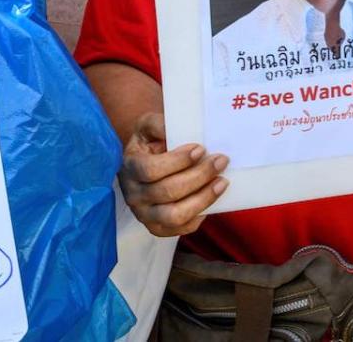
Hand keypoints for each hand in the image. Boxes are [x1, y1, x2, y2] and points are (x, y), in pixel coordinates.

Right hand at [118, 112, 228, 236]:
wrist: (143, 165)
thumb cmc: (149, 143)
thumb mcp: (148, 127)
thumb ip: (158, 124)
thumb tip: (171, 130)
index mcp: (130, 167)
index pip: (151, 169)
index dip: (177, 161)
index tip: (200, 149)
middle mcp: (133, 195)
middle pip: (167, 191)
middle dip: (199, 176)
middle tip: (220, 161)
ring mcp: (144, 215)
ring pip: (175, 215)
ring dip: (203, 199)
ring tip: (222, 182)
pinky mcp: (158, 228)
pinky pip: (181, 229)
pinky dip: (199, 215)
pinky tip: (212, 199)